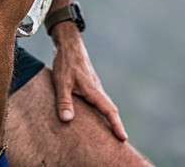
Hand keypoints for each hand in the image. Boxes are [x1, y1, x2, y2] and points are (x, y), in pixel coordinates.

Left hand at [51, 22, 127, 140]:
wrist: (69, 44)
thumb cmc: (65, 62)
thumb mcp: (61, 82)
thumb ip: (64, 101)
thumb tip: (67, 120)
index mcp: (93, 90)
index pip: (109, 110)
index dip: (116, 125)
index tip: (123, 137)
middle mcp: (97, 89)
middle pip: (110, 110)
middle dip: (116, 125)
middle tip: (120, 140)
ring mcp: (94, 87)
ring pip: (104, 105)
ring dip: (108, 118)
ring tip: (110, 133)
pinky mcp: (89, 85)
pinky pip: (98, 101)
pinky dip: (100, 111)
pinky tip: (95, 116)